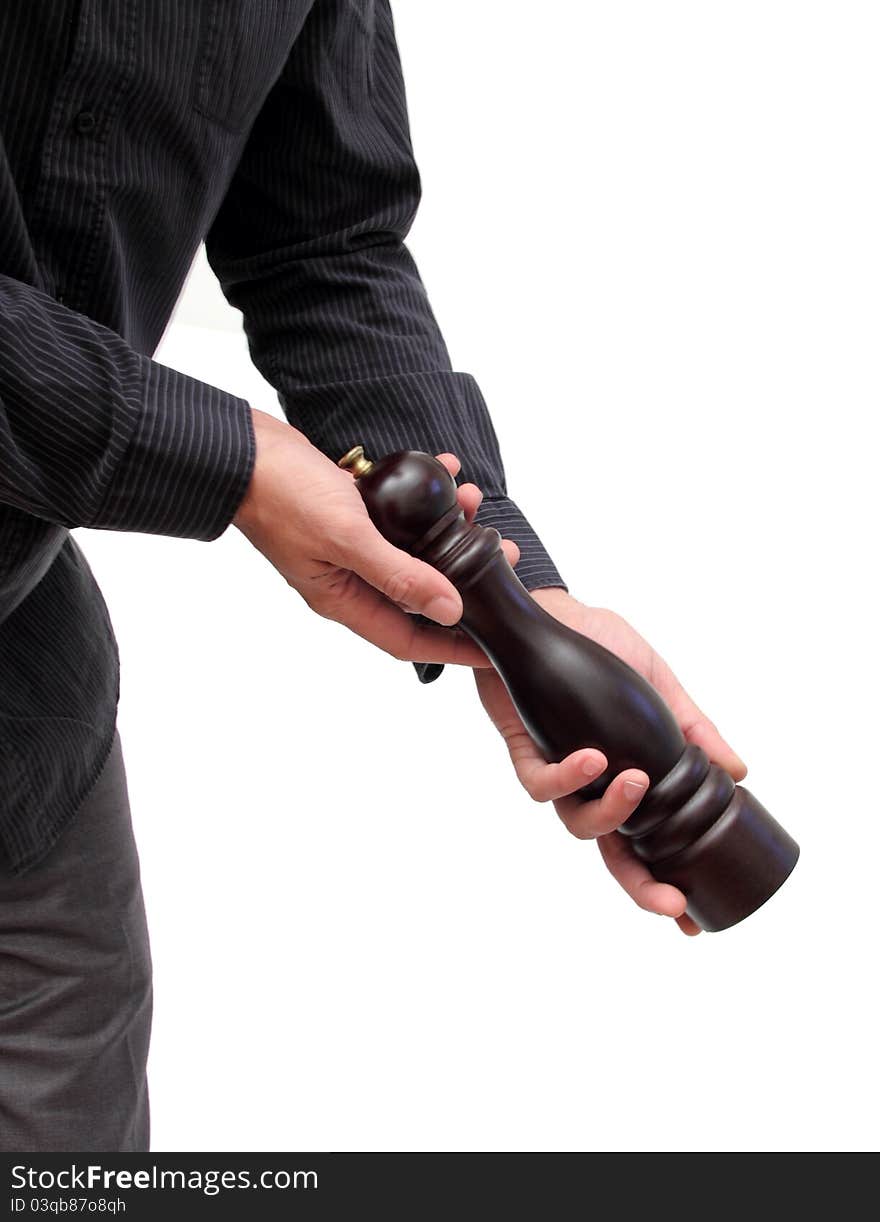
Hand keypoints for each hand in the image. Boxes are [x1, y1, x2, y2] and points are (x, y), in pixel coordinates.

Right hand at [234, 410, 487, 665]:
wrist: (241, 450)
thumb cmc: (282, 496)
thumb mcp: (345, 538)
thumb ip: (398, 575)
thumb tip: (449, 610)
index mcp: (344, 600)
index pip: (410, 641)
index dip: (454, 648)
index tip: (493, 647)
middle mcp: (349, 580)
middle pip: (417, 595)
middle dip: (462, 579)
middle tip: (501, 558)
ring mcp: (349, 548)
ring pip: (413, 551)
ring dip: (447, 529)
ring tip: (474, 503)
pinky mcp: (351, 515)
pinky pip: (398, 515)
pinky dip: (424, 497)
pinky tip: (445, 471)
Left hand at [458, 489, 745, 934]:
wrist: (548, 609)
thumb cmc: (598, 645)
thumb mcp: (657, 683)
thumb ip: (692, 727)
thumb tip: (739, 770)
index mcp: (625, 776)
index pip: (646, 842)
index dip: (664, 881)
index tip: (692, 919)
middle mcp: (590, 784)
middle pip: (613, 852)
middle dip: (641, 883)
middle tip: (672, 901)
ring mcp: (557, 769)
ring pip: (577, 822)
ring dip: (611, 813)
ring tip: (635, 783)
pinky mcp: (524, 748)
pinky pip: (539, 781)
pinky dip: (567, 776)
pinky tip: (593, 759)